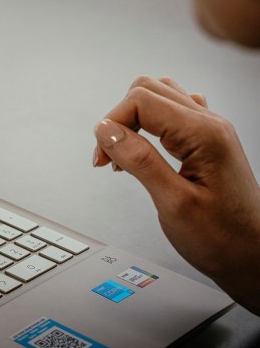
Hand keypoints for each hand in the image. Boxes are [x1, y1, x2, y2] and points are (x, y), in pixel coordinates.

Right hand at [94, 76, 259, 314]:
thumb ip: (140, 161)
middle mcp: (209, 125)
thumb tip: (106, 130)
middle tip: (109, 157)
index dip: (112, 124)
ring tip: (124, 154)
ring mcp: (209, 131)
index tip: (103, 157)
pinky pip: (171, 113)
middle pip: (147, 90)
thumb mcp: (174, 204)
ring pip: (158, 96)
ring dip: (132, 120)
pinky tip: (144, 150)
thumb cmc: (223, 239)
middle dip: (118, 119)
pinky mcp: (205, 142)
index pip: (141, 101)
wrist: (252, 257)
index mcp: (204, 134)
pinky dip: (148, 125)